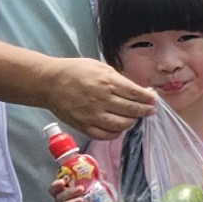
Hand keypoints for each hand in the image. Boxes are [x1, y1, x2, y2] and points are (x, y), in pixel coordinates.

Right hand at [40, 56, 161, 134]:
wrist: (49, 82)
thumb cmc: (75, 71)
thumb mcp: (99, 66)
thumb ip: (117, 78)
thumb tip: (135, 88)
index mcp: (107, 82)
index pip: (135, 93)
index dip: (148, 98)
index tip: (153, 99)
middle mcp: (102, 99)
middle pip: (132, 110)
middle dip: (145, 111)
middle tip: (150, 110)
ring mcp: (93, 115)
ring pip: (121, 125)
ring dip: (132, 122)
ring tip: (135, 118)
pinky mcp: (84, 126)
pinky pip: (105, 135)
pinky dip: (116, 133)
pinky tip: (119, 128)